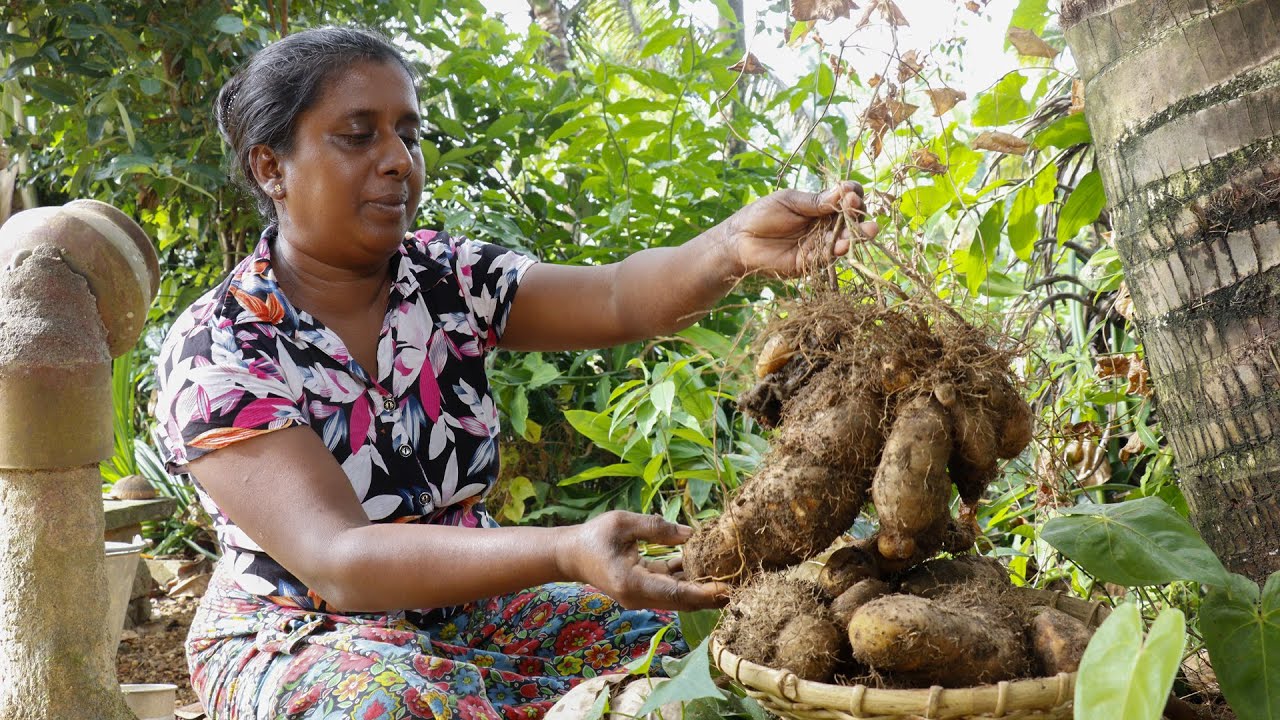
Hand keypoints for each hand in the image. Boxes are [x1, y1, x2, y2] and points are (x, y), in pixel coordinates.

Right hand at [557, 511, 729, 610]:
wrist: (569, 555)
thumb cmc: (594, 536)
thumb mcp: (623, 523)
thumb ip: (657, 528)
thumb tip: (691, 534)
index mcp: (632, 582)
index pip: (675, 592)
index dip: (703, 591)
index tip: (727, 588)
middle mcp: (639, 597)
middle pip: (683, 601)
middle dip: (711, 595)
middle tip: (741, 586)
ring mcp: (641, 597)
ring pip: (679, 597)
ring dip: (703, 590)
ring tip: (731, 579)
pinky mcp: (643, 592)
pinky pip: (670, 589)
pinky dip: (688, 581)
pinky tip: (707, 568)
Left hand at [722, 180, 879, 277]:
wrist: (738, 240)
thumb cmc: (761, 215)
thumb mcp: (789, 202)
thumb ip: (815, 202)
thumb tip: (844, 192)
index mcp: (820, 206)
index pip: (844, 199)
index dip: (852, 195)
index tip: (851, 192)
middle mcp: (824, 226)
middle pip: (850, 221)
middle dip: (858, 215)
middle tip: (857, 208)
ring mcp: (819, 245)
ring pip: (844, 241)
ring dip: (856, 235)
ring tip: (867, 230)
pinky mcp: (810, 263)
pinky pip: (827, 258)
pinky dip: (838, 251)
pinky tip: (845, 245)